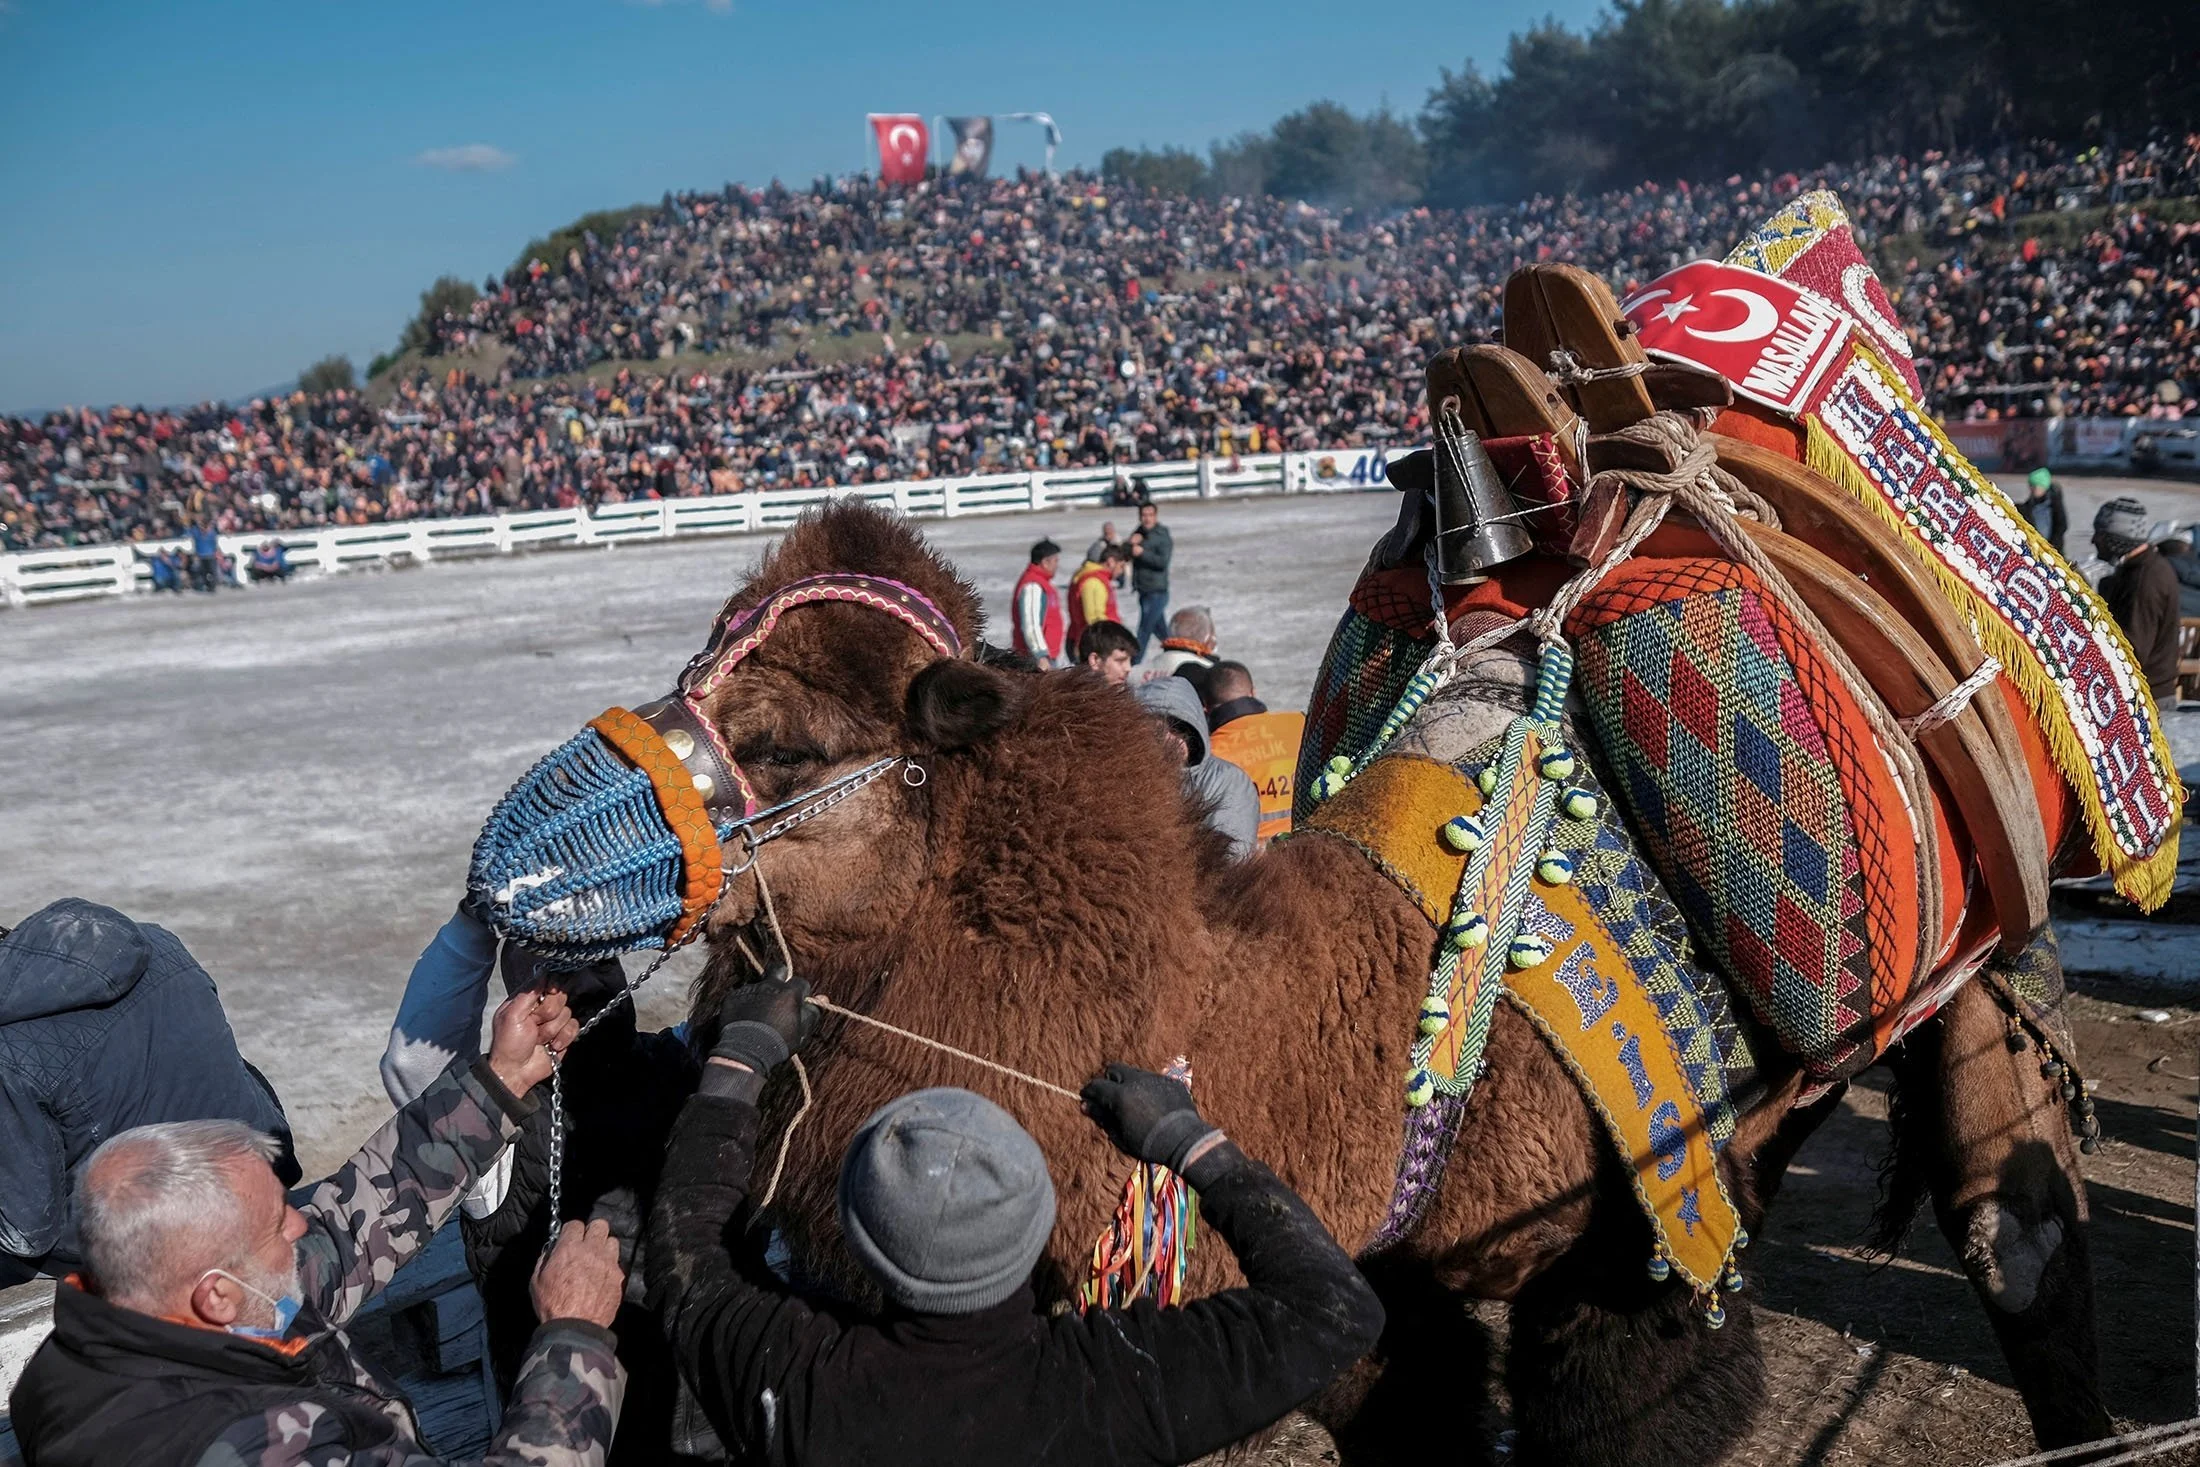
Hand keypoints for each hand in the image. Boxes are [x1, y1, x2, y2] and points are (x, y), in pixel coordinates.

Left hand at [486, 989, 577, 1097]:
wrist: (516, 1072)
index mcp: (526, 1000)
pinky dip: (563, 1038)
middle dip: (548, 1013)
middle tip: (535, 1024)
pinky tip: (552, 1046)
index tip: (550, 992)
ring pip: (567, 1013)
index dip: (551, 987)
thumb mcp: (511, 1015)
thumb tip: (542, 972)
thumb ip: (528, 993)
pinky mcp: (564, 1035)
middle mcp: (541, 1009)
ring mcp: (553, 1022)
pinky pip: (574, 1028)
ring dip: (552, 1030)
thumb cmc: (508, 1044)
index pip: (546, 982)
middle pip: (560, 997)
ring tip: (539, 1040)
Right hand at [532, 1218, 624, 1328]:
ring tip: (596, 1259)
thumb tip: (551, 1250)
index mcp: (569, 1249)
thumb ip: (544, 1260)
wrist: (576, 1328)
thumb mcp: (536, 1281)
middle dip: (592, 1231)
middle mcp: (592, 1251)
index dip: (571, 1231)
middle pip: (599, 1225)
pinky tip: (601, 1276)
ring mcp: (608, 1263)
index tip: (569, 1238)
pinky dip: (610, 1266)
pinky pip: (617, 1263)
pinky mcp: (619, 1277)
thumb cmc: (553, 1306)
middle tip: (586, 1243)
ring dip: (604, 1247)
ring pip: (612, 1241)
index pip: (575, 1224)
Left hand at [710, 971, 818, 1075]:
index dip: (800, 992)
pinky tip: (744, 1018)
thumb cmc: (778, 1043)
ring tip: (758, 1014)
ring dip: (761, 994)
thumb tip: (822, 998)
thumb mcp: (802, 1032)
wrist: (745, 1051)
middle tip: (779, 992)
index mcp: (789, 993)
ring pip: (758, 985)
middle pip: (777, 969)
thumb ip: (812, 1013)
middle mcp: (769, 985)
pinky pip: (741, 995)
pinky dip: (744, 1003)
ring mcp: (749, 989)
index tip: (798, 1003)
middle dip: (780, 976)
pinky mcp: (733, 996)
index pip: (800, 982)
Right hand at [1080, 1063, 1219, 1171]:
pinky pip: (1153, 1080)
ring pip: (1134, 1073)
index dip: (1089, 1092)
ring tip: (1134, 1104)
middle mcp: (1137, 1081)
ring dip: (1129, 1084)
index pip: (1096, 1085)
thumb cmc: (1148, 1144)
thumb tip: (1085, 1105)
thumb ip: (1102, 1117)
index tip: (1087, 1099)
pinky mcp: (1171, 1082)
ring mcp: (1156, 1079)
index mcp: (1121, 1095)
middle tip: (1110, 1099)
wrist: (1184, 1142)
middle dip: (1108, 1081)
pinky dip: (1148, 1089)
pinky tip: (1154, 1106)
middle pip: (1114, 1069)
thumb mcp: (1120, 1135)